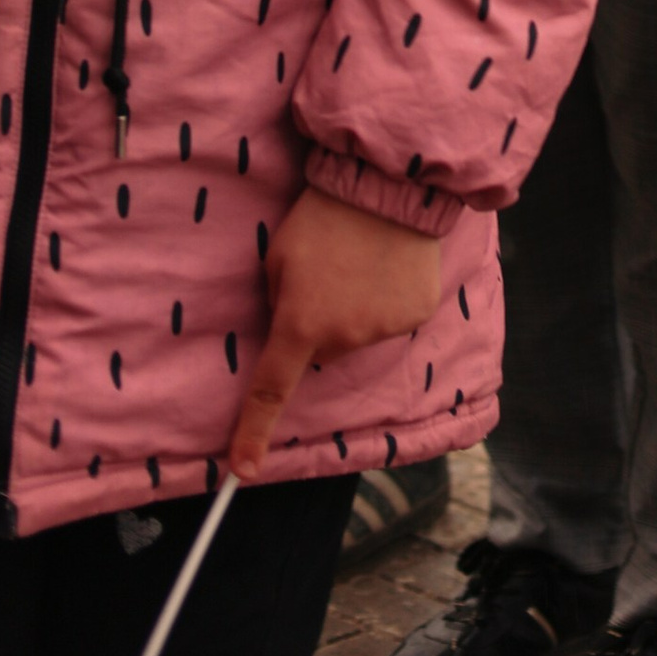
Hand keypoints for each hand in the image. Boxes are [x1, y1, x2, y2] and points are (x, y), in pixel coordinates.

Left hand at [230, 186, 440, 477]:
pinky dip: (389, 299)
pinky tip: (391, 263)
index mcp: (300, 325)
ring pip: (357, 335)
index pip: (270, 390)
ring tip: (363, 260)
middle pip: (322, 350)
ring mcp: (382, 330)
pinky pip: (391, 319)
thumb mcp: (279, 256)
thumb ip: (280, 300)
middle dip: (319, 324)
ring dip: (355, 309)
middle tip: (328, 275)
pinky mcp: (414, 314)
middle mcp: (342, 338)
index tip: (242, 470)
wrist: (389, 185)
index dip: (252, 433)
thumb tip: (294, 322)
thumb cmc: (322, 216)